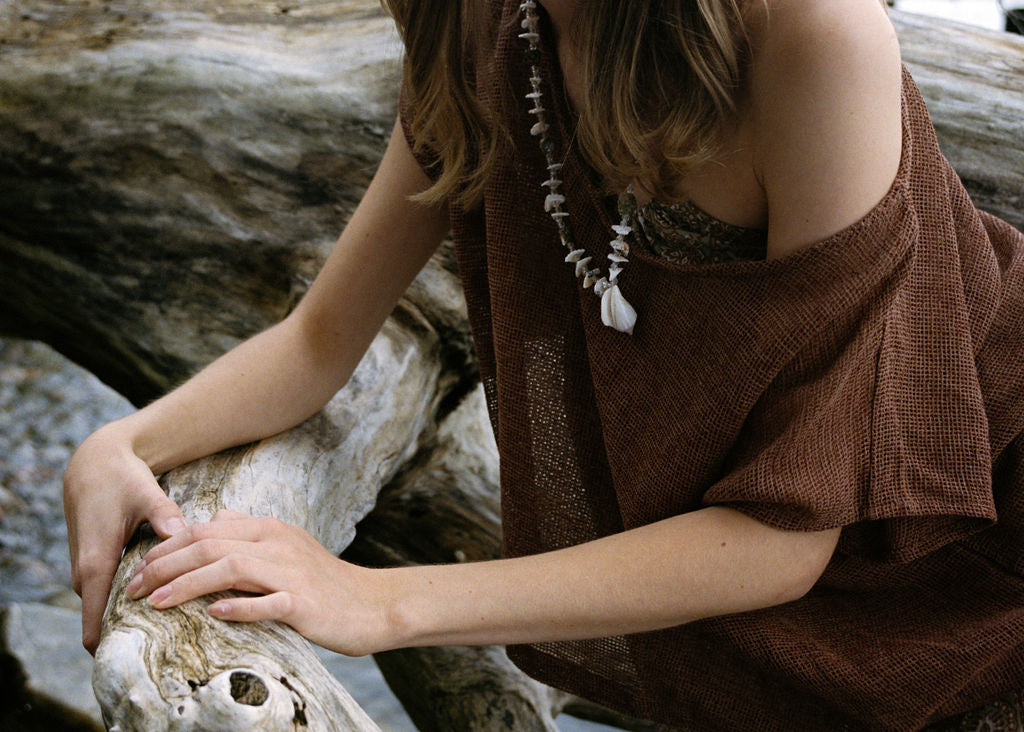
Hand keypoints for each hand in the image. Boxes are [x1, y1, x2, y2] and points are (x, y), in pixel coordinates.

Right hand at [64, 425, 186, 653]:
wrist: (93, 463)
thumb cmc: (121, 478)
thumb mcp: (146, 493)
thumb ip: (165, 515)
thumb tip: (182, 533)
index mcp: (96, 565)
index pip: (95, 627)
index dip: (116, 648)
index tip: (149, 658)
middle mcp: (86, 575)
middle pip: (105, 624)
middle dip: (136, 634)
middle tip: (180, 638)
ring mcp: (87, 572)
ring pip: (108, 609)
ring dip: (136, 615)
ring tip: (178, 618)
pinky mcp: (94, 565)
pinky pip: (109, 594)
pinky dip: (132, 598)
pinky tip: (165, 594)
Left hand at [124, 510, 391, 656]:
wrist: (372, 603)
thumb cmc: (324, 580)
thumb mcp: (288, 545)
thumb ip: (250, 531)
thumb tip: (216, 515)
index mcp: (269, 529)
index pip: (206, 529)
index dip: (166, 547)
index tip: (139, 568)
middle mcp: (277, 544)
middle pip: (210, 545)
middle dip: (164, 565)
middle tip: (133, 587)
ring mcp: (291, 573)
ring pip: (230, 569)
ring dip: (187, 584)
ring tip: (155, 602)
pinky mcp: (304, 603)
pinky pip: (268, 602)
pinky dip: (239, 607)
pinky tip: (214, 614)